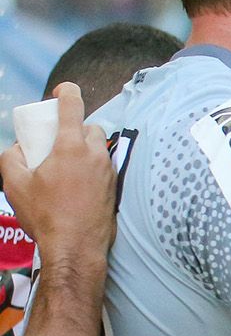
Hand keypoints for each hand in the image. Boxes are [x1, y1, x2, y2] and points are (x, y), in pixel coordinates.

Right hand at [0, 83, 113, 262]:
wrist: (76, 246)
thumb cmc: (46, 214)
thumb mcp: (14, 183)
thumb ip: (10, 157)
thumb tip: (19, 148)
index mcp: (71, 146)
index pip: (73, 106)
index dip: (67, 92)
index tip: (62, 89)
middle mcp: (95, 153)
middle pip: (88, 127)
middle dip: (73, 128)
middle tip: (55, 143)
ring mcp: (108, 170)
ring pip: (98, 147)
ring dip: (83, 148)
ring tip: (64, 167)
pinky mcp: (115, 186)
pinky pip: (103, 167)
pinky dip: (91, 167)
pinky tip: (76, 185)